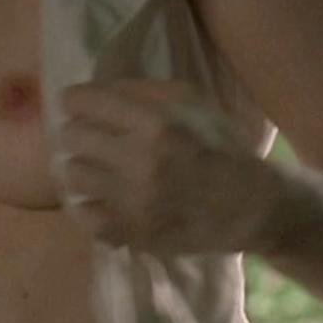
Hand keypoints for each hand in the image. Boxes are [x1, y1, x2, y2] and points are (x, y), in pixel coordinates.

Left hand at [56, 78, 278, 254]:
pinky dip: (92, 204)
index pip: (84, 102)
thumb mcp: (194, 103)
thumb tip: (101, 88)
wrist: (250, 208)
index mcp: (155, 125)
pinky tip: (107, 198)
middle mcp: (137, 163)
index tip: (78, 102)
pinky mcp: (130, 234)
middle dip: (79, 131)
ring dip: (84, 167)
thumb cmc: (222, 148)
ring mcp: (131, 203)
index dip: (76, 99)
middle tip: (91, 135)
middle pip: (72, 137)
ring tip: (101, 168)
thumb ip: (145, 91)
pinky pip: (85, 214)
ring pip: (73, 175)